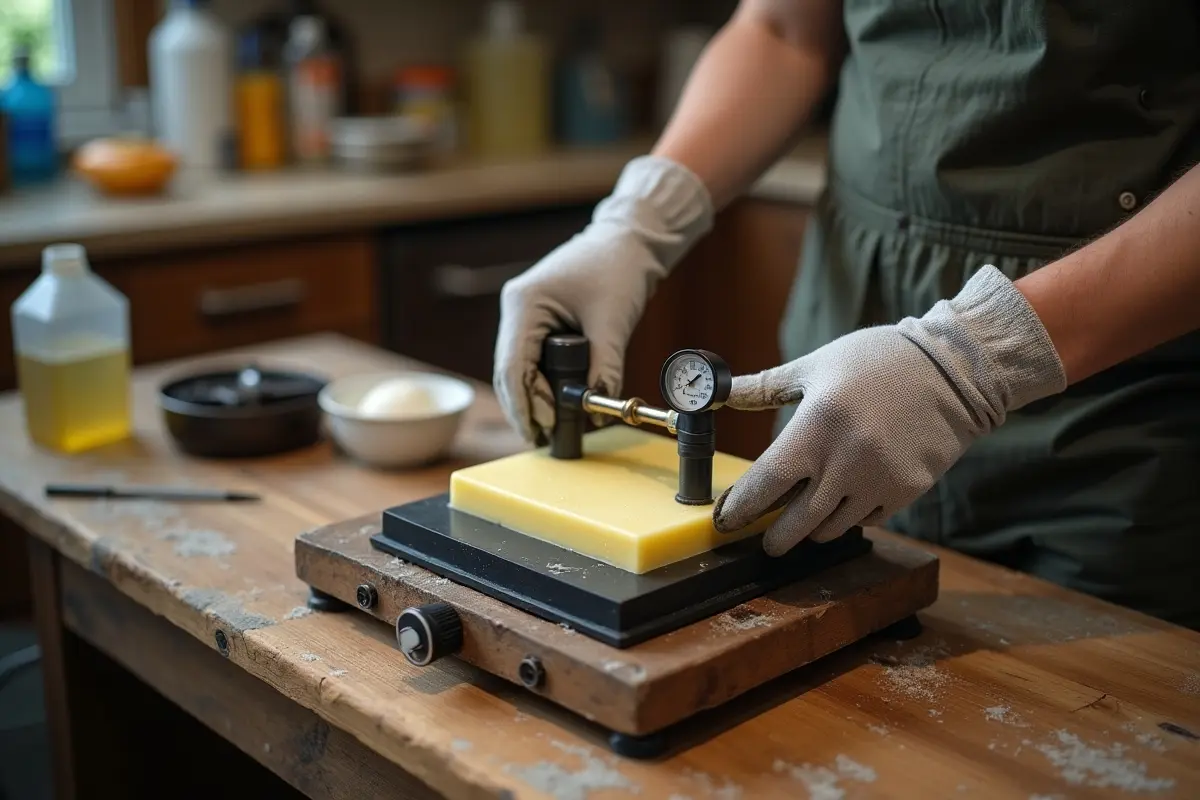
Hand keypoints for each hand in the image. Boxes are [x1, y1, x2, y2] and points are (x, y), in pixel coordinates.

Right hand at [493, 156, 712, 443]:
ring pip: (519, 368)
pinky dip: (543, 384)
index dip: (524, 404)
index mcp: (525, 303)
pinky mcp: (539, 320)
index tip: (539, 432)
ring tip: (550, 430)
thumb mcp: (613, 322)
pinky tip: (556, 405)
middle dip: (525, 408)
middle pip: (509, 372)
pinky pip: (534, 359)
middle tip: (543, 440)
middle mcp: (517, 309)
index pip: (512, 366)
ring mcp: (525, 314)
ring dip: (533, 399)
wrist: (630, 238)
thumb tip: (599, 410)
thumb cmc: (619, 267)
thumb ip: (605, 368)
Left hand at [713, 265, 1067, 554]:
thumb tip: (717, 393)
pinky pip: (866, 519)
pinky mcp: (906, 491)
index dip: (741, 508)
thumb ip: (763, 388)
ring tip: (801, 521)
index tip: (726, 520)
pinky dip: (848, 517)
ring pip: (830, 528)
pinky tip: (843, 501)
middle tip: (763, 538)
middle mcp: (845, 462)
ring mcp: (878, 481)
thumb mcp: (814, 366)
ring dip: (811, 529)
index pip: (765, 484)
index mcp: (815, 427)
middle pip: (794, 523)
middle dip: (774, 537)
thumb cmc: (876, 360)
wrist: (953, 369)